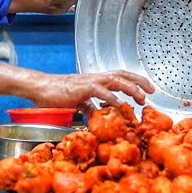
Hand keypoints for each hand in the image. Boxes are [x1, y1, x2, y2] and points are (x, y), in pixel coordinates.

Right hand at [35, 70, 154, 109]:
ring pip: (116, 80)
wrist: (39, 88)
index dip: (135, 81)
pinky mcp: (82, 88)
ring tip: (141, 97)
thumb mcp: (79, 103)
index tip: (147, 90)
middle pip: (123, 75)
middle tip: (152, 91)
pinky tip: (121, 105)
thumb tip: (98, 117)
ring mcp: (89, 82)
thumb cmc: (56, 95)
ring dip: (131, 88)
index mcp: (96, 81)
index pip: (120, 76)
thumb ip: (90, 108)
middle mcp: (95, 78)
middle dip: (139, 82)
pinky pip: (101, 91)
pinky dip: (112, 98)